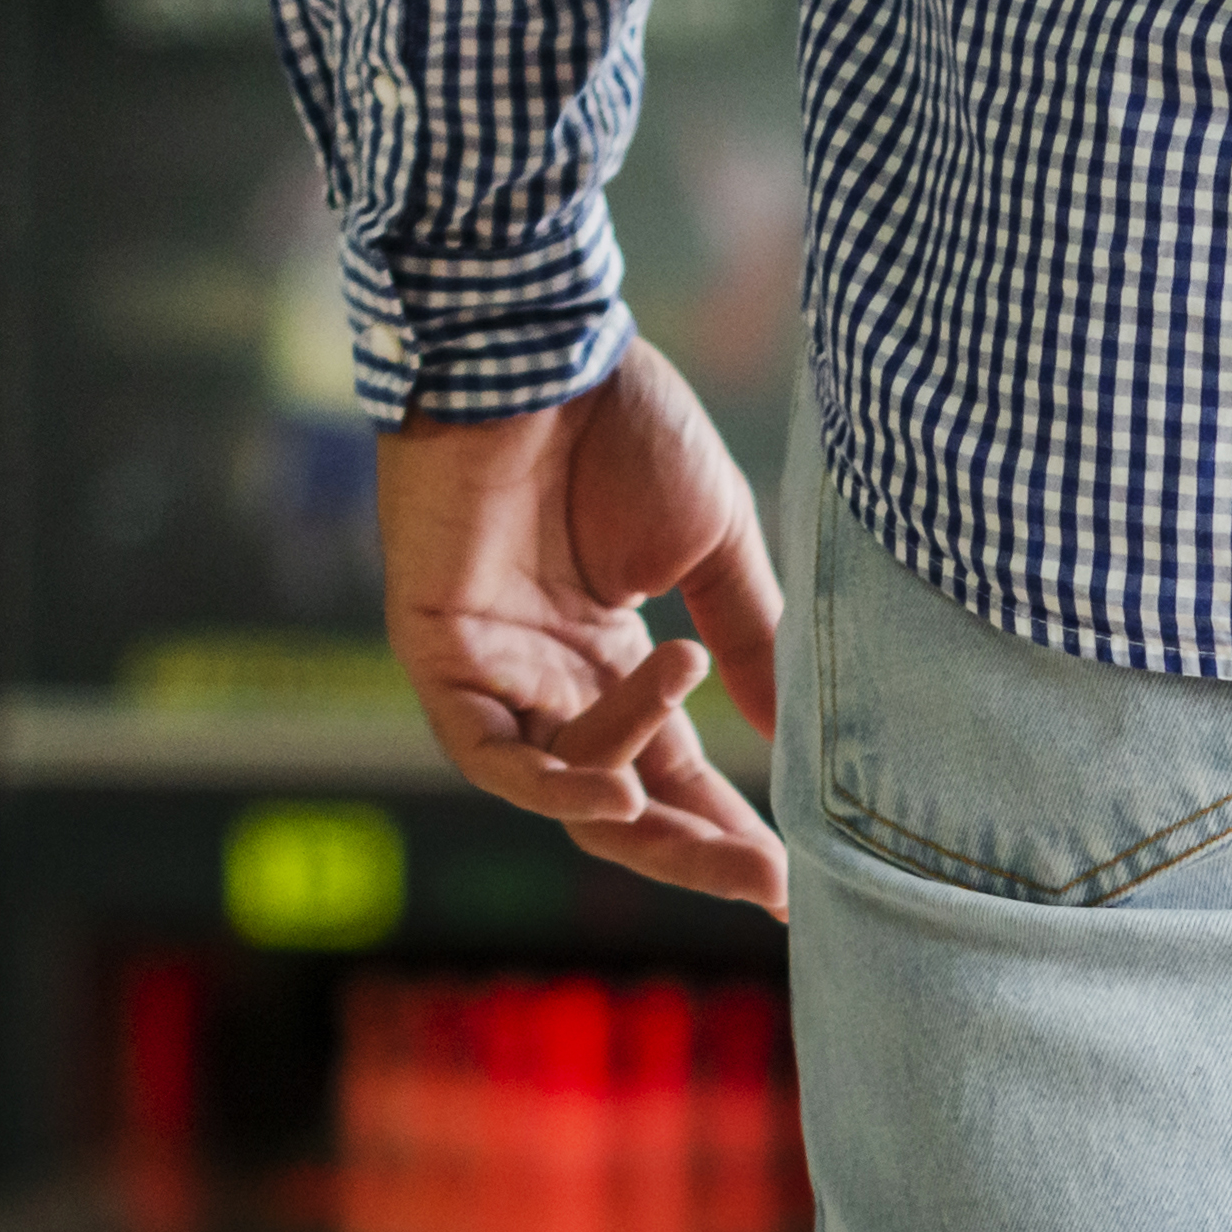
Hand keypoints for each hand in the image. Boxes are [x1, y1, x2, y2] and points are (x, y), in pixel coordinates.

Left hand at [373, 341, 789, 914]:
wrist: (537, 345)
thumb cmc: (621, 423)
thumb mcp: (713, 543)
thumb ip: (747, 639)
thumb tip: (789, 736)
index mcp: (611, 655)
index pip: (674, 771)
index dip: (729, 831)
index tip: (793, 885)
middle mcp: (550, 677)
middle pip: (620, 806)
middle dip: (693, 852)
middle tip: (766, 884)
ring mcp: (491, 670)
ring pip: (564, 789)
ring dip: (638, 805)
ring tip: (686, 796)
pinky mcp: (437, 652)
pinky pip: (489, 754)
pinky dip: (553, 787)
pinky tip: (622, 799)